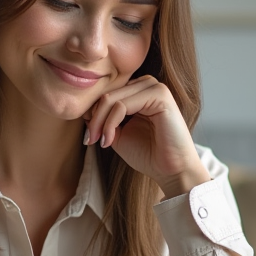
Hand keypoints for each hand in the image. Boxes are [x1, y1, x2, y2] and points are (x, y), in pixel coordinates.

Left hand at [84, 75, 210, 198]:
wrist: (171, 170)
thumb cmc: (148, 154)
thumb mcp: (117, 134)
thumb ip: (104, 119)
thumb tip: (84, 110)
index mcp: (138, 91)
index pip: (107, 93)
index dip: (93, 114)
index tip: (88, 137)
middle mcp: (147, 85)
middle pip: (107, 94)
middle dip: (94, 119)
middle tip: (90, 140)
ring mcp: (155, 87)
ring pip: (112, 98)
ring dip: (101, 122)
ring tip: (100, 141)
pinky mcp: (160, 95)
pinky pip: (122, 105)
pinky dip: (111, 123)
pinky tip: (110, 140)